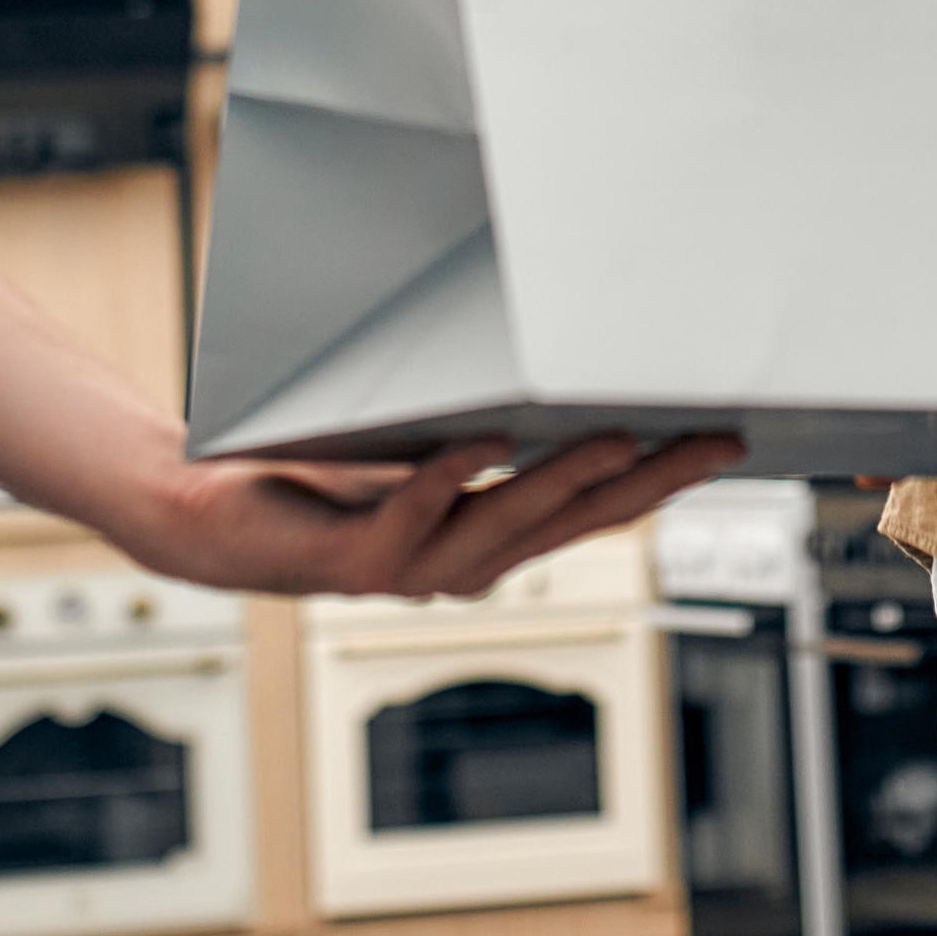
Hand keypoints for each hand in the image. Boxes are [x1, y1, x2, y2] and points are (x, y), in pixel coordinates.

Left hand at [130, 430, 743, 600]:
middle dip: (645, 480)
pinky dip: (447, 479)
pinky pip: (408, 515)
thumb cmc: (316, 478)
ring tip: (615, 437)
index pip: (595, 511)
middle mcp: (462, 563)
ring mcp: (409, 567)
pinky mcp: (349, 557)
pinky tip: (481, 444)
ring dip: (560, 482)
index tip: (726, 441)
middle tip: (707, 441)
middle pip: (571, 522)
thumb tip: (551, 368)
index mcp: (490, 537)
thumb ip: (484, 431)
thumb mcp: (420, 444)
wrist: (210, 517)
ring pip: (502, 524)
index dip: (664, 481)